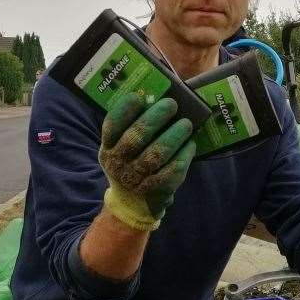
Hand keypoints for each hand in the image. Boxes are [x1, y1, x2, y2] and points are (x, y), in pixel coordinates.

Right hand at [99, 94, 195, 230]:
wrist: (132, 203)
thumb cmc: (130, 164)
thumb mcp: (121, 148)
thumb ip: (132, 127)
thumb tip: (155, 99)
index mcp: (108, 148)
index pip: (112, 126)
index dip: (125, 110)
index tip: (139, 96)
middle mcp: (118, 163)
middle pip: (136, 138)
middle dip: (156, 118)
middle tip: (172, 104)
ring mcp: (136, 179)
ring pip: (157, 154)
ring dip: (174, 136)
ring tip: (186, 124)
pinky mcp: (154, 190)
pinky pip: (172, 172)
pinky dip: (184, 156)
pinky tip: (191, 145)